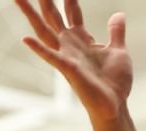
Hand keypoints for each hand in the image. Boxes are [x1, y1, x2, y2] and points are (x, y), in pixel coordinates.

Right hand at [15, 0, 132, 123]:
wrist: (115, 105)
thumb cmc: (116, 82)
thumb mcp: (119, 51)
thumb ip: (116, 32)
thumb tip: (118, 14)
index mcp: (82, 39)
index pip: (71, 11)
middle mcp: (70, 44)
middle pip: (52, 16)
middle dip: (44, 0)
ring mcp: (67, 56)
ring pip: (44, 31)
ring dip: (31, 15)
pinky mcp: (68, 69)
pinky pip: (51, 57)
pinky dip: (39, 48)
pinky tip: (25, 39)